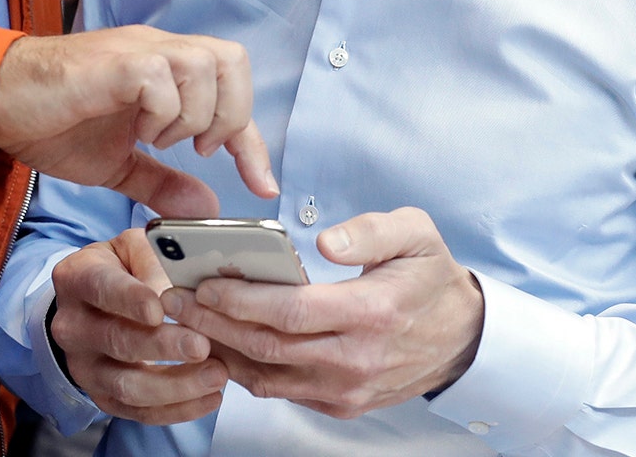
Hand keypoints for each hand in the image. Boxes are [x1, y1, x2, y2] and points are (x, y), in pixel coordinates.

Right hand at [0, 26, 277, 217]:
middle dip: (230, 115)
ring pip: (206, 65)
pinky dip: (161, 113)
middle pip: (233, 59)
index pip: (232, 88)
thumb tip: (206, 207)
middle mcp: (157, 49)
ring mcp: (137, 50)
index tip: (263, 186)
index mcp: (163, 69)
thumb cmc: (51, 124)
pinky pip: (163, 79)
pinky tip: (135, 130)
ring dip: (193, 115)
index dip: (253, 141)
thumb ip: (161, 182)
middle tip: (200, 149)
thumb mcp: (117, 165)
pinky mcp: (115, 62)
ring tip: (156, 139)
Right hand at [50, 230, 227, 424]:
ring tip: (216, 375)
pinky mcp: (103, 396)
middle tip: (201, 345)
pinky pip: (139, 412)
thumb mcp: (135, 247)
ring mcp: (85, 366)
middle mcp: (73, 326)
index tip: (160, 309)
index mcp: (77, 278)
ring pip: (128, 385)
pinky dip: (178, 409)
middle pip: (117, 341)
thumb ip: (157, 253)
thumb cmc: (124, 269)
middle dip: (163, 347)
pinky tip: (210, 398)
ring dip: (175, 385)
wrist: (94, 305)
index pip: (101, 288)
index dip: (130, 300)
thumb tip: (181, 282)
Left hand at [160, 207, 482, 418]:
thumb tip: (324, 242)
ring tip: (184, 321)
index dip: (242, 300)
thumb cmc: (431, 277)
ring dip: (219, 349)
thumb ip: (371, 231)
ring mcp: (347, 389)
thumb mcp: (417, 233)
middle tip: (174, 300)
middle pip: (268, 346)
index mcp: (374, 313)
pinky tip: (218, 343)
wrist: (462, 337)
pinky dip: (243, 369)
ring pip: (266, 375)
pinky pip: (279, 390)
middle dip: (213, 323)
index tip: (204, 284)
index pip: (292, 312)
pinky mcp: (340, 404)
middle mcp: (357, 359)